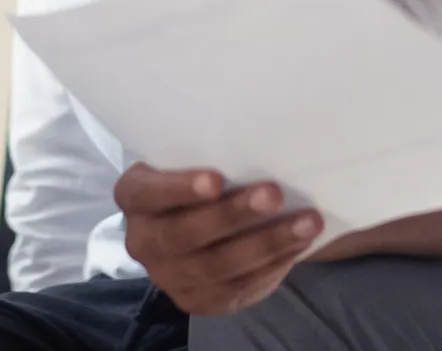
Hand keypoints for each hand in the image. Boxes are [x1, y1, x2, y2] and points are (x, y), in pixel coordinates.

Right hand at [116, 163, 320, 316]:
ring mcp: (169, 276)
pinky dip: (272, 265)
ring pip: (216, 266)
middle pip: (185, 234)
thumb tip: (262, 141)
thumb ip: (210, 156)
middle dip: (233, 215)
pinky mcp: (198, 300)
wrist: (199, 225)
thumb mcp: (191, 162)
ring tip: (306, 223)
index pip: (146, 193)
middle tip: (274, 194)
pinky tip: (298, 245)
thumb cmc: (200, 179)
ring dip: (266, 243)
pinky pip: (236, 288)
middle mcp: (143, 240)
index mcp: (135, 197)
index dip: (178, 188)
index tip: (216, 179)